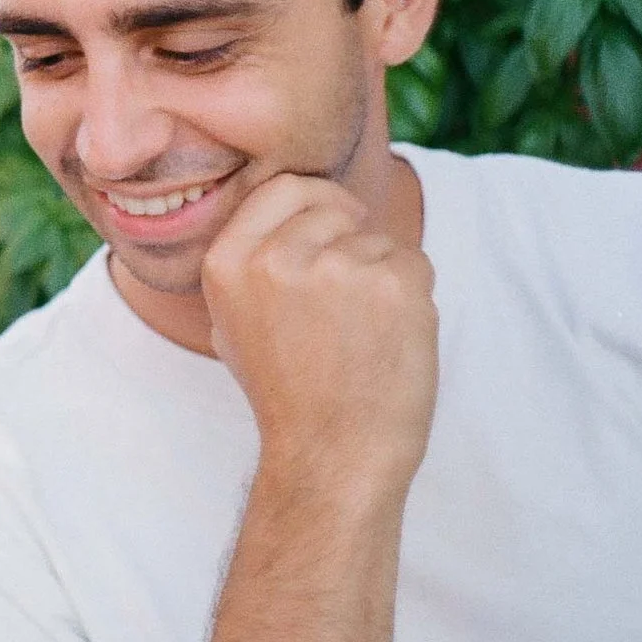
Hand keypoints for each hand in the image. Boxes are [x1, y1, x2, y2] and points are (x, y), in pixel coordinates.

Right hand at [199, 172, 438, 492]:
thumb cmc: (286, 394)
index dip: (316, 202)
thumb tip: (285, 215)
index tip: (334, 226)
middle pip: (334, 206)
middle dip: (351, 237)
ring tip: (364, 335)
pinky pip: (414, 261)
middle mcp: (274, 258)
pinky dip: (413, 296)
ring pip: (378, 239)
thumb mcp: (231, 324)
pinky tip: (391, 340)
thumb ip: (249, 264)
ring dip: (382, 276)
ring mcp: (335, 268)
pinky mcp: (391, 284)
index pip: (282, 188)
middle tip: (353, 295)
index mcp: (227, 262)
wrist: (333, 454)